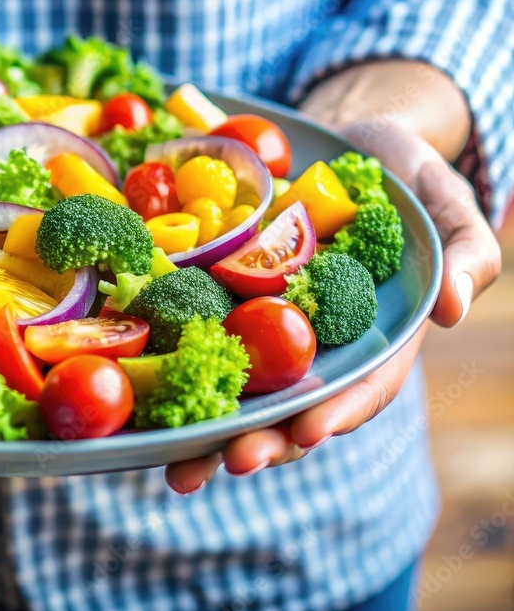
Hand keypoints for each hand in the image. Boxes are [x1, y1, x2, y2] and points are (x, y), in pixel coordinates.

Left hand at [164, 63, 501, 493]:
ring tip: (174, 465)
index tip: (308, 432)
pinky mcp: (226, 304)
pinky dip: (175, 373)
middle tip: (227, 463)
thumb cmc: (403, 177)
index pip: (362, 386)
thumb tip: (453, 308)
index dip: (337, 412)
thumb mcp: (444, 202)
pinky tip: (143, 406)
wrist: (343, 145)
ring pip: (241, 392)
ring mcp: (270, 329)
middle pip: (293, 406)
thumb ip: (466, 249)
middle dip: (262, 440)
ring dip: (209, 432)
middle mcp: (319, 345)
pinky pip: (200, 341)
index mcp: (374, 336)